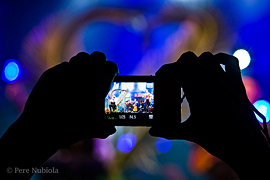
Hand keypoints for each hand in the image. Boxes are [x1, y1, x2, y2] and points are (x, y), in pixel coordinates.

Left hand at [22, 51, 117, 146]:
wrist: (39, 129)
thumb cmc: (70, 130)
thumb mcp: (94, 130)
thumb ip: (107, 127)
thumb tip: (112, 128)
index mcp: (98, 84)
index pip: (112, 66)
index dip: (113, 72)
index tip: (111, 78)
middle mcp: (84, 73)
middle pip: (98, 56)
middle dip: (101, 64)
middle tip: (98, 75)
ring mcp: (66, 71)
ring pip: (82, 57)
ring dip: (86, 64)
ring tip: (84, 76)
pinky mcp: (51, 73)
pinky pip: (66, 65)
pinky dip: (70, 71)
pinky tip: (67, 83)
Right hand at [149, 52, 268, 177]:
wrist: (246, 145)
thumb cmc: (217, 139)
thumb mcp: (189, 133)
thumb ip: (168, 131)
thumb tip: (152, 132)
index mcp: (195, 89)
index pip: (175, 69)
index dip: (164, 70)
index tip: (159, 76)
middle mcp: (210, 79)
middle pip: (188, 59)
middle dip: (178, 65)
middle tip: (174, 78)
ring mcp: (224, 79)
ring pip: (206, 57)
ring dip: (196, 62)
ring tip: (192, 75)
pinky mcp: (236, 82)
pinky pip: (230, 60)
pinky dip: (220, 59)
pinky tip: (215, 66)